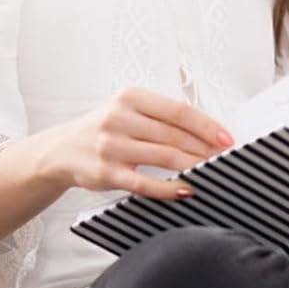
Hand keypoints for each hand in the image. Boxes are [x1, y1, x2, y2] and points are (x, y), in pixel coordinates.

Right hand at [51, 87, 233, 199]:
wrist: (62, 150)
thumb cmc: (103, 129)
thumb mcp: (127, 110)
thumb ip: (160, 116)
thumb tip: (206, 131)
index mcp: (129, 97)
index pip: (177, 110)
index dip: (206, 125)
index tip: (226, 138)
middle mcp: (118, 118)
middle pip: (174, 134)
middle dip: (205, 148)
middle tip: (225, 157)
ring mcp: (111, 146)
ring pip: (164, 156)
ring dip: (193, 165)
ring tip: (212, 170)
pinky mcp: (107, 173)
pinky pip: (146, 183)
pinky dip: (170, 188)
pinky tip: (187, 190)